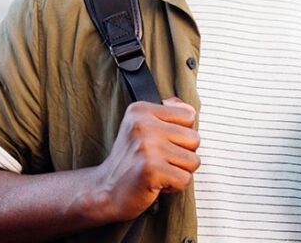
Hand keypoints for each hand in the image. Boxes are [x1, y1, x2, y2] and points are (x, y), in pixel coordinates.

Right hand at [86, 97, 200, 222]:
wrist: (105, 190)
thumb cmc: (130, 161)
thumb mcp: (142, 127)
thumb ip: (168, 114)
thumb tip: (191, 110)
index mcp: (141, 110)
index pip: (188, 115)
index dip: (180, 134)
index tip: (161, 143)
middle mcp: (142, 124)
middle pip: (194, 138)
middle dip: (183, 155)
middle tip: (160, 161)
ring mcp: (147, 147)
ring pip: (193, 160)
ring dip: (179, 171)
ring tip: (158, 171)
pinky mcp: (151, 170)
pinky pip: (185, 179)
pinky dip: (175, 186)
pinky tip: (156, 182)